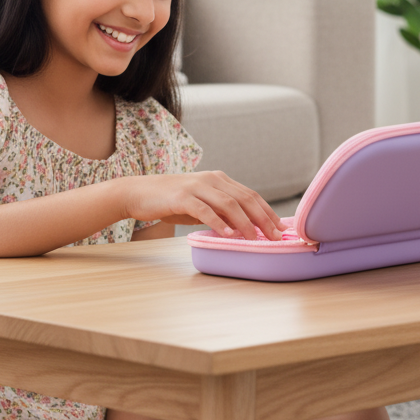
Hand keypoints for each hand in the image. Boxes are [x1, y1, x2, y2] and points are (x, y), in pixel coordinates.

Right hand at [121, 171, 282, 239]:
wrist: (139, 193)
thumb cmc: (171, 201)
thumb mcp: (201, 205)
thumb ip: (221, 212)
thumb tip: (244, 227)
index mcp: (219, 180)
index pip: (250, 195)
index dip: (267, 211)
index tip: (280, 228)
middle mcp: (211, 179)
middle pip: (245, 198)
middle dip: (263, 218)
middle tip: (274, 236)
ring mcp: (197, 187)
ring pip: (229, 203)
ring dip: (245, 222)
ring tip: (255, 239)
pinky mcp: (182, 197)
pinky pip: (205, 210)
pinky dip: (219, 222)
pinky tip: (228, 234)